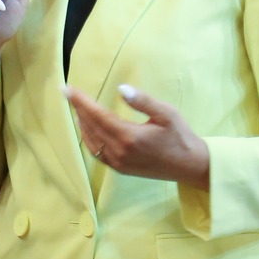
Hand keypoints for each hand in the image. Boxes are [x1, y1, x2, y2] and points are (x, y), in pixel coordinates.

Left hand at [66, 84, 209, 188]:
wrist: (190, 166)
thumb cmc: (181, 136)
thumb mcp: (167, 114)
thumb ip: (143, 101)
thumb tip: (121, 89)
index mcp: (130, 137)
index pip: (98, 115)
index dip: (81, 101)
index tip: (67, 90)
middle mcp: (120, 152)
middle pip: (91, 127)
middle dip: (78, 109)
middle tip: (68, 94)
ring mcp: (119, 163)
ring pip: (91, 141)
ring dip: (82, 124)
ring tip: (76, 108)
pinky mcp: (121, 169)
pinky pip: (97, 153)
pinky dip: (89, 139)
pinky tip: (88, 130)